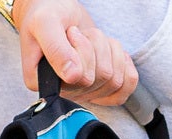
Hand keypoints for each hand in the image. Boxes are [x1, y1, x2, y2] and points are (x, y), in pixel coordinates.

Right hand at [14, 0, 137, 106]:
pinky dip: (124, 64)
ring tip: (90, 39)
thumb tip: (72, 76)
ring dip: (108, 50)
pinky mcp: (100, 88)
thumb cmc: (48, 14)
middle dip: (96, 46)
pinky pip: (126, 88)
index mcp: (46, 83)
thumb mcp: (45, 22)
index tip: (70, 34)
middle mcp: (66, 92)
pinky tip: (110, 51)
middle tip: (79, 34)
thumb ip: (55, 49)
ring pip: (115, 80)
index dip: (83, 51)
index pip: (80, 79)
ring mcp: (84, 92)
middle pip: (102, 78)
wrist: (57, 12)